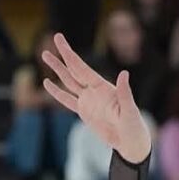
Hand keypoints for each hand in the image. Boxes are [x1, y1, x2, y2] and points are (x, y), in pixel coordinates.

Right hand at [42, 33, 150, 165]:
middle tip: (55, 37)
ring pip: (68, 81)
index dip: (70, 55)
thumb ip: (124, 93)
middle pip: (74, 69)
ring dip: (57, 69)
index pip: (82, 68)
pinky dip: (57, 92)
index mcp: (102, 87)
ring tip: (45, 55)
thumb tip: (124, 73)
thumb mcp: (129, 110)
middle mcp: (94, 90)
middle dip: (64, 55)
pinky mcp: (84, 112)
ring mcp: (88, 100)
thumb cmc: (133, 125)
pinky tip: (47, 83)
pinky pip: (67, 100)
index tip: (60, 40)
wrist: (130, 143)